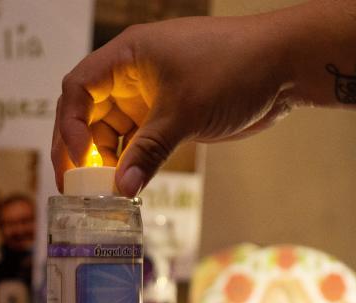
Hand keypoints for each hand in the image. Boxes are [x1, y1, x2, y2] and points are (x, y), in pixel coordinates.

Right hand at [52, 14, 297, 195]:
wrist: (284, 66)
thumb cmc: (235, 68)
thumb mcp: (184, 113)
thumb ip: (148, 152)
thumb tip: (120, 189)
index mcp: (128, 56)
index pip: (79, 88)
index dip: (70, 125)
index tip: (76, 159)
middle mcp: (133, 74)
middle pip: (89, 113)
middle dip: (81, 150)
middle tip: (75, 186)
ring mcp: (152, 94)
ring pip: (114, 131)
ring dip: (108, 161)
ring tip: (104, 194)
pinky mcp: (171, 114)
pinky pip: (140, 140)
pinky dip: (133, 162)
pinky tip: (129, 186)